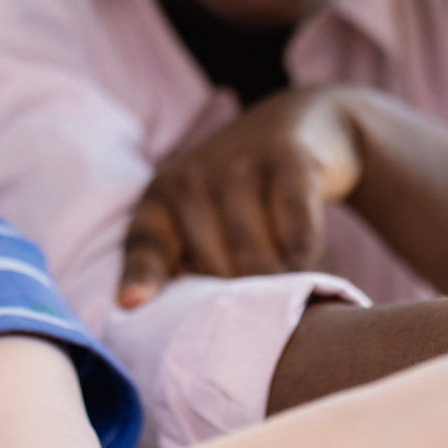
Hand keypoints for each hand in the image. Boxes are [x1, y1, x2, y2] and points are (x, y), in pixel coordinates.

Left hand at [119, 86, 362, 307]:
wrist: (303, 122)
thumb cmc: (246, 191)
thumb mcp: (204, 214)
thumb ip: (190, 259)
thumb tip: (205, 325)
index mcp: (162, 196)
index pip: (145, 244)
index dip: (141, 276)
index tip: (131, 303)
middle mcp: (192, 178)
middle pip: (217, 273)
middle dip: (245, 298)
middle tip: (265, 297)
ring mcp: (239, 165)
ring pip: (260, 262)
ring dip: (283, 279)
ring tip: (292, 275)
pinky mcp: (289, 161)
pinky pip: (298, 237)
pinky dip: (308, 255)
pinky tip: (315, 252)